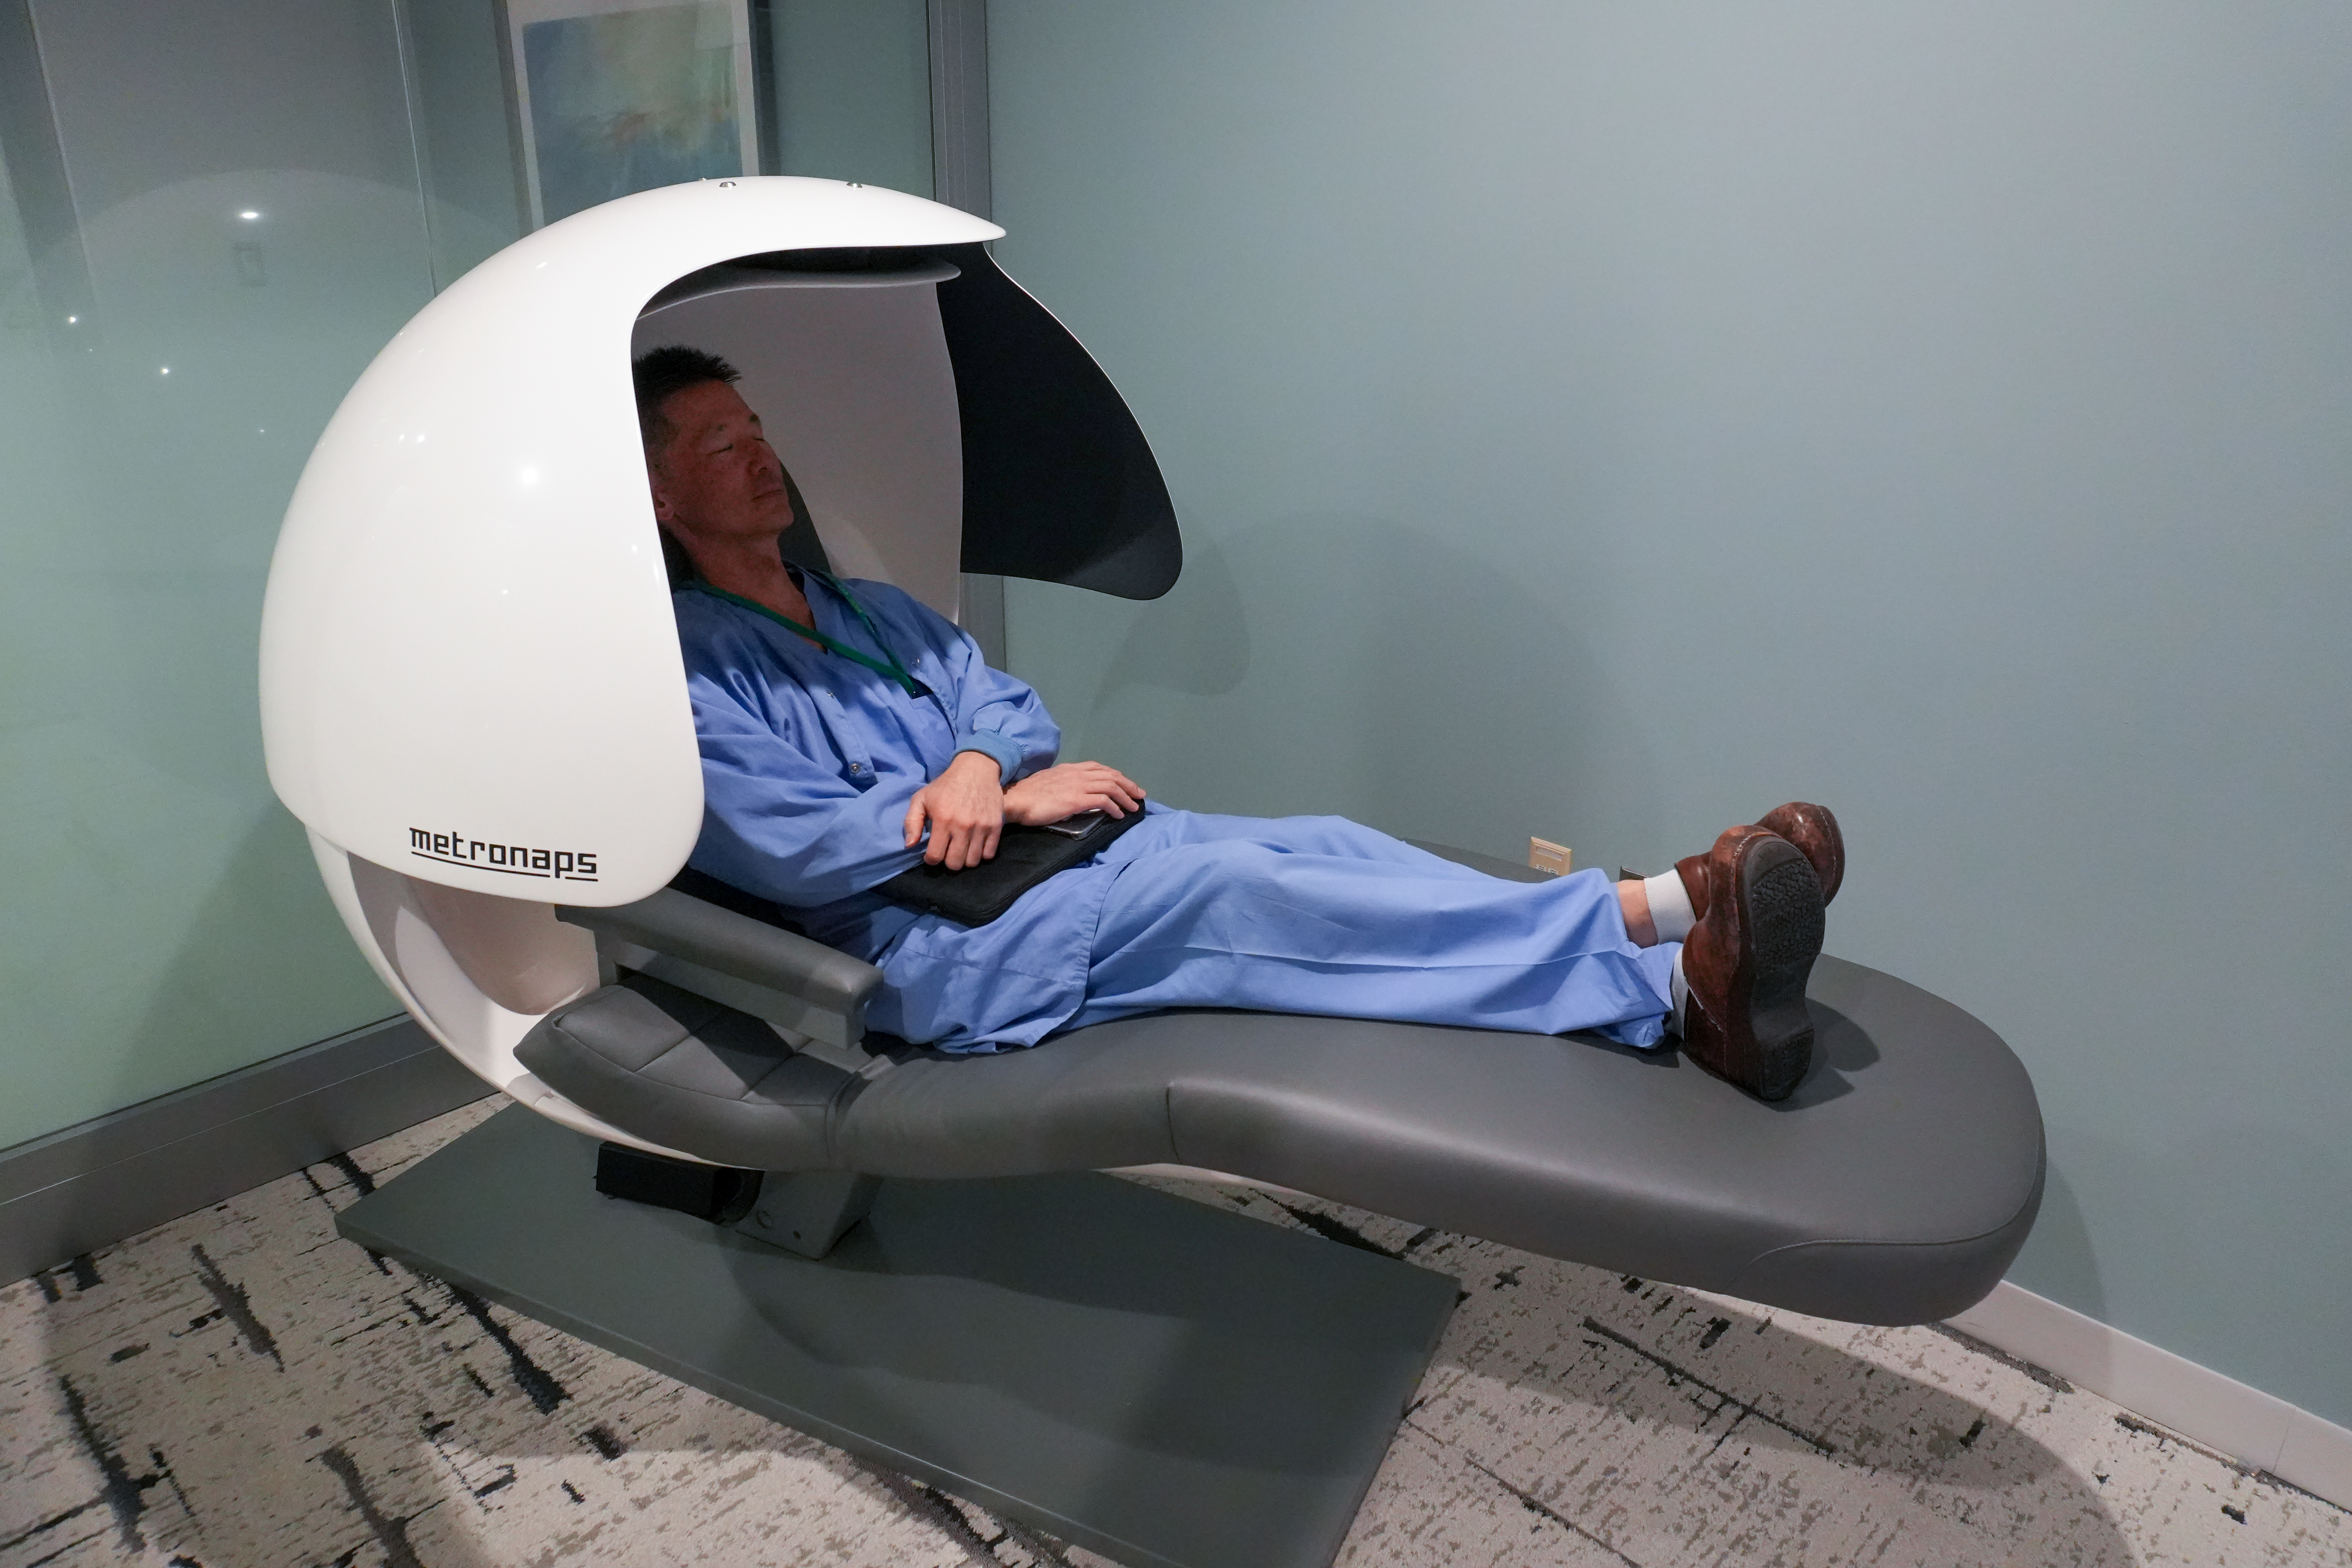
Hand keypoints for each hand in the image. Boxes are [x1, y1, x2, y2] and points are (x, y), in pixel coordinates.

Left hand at [904, 752, 1004, 868]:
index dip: (931, 859)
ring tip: (961, 849)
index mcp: (943, 819)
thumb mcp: (921, 798)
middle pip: (955, 863)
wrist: (976, 770)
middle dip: (948, 862)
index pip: (935, 856)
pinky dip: (981, 854)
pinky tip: (974, 845)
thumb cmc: (945, 785)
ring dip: (964, 859)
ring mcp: (981, 827)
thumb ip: (912, 822)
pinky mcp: (996, 826)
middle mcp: (963, 826)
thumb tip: (910, 845)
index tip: (932, 854)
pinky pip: (988, 854)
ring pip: (972, 862)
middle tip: (947, 851)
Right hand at [1003, 762, 1146, 825]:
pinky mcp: (1075, 799)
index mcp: (1070, 769)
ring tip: (1134, 807)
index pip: (1100, 768)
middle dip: (1128, 785)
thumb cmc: (1029, 795)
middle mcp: (1076, 773)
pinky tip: (1118, 815)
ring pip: (1110, 786)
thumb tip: (1076, 793)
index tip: (1127, 784)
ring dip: (1126, 797)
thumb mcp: (1050, 783)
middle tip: (1139, 795)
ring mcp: (1077, 785)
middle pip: (1110, 775)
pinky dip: (1114, 807)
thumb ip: (1066, 784)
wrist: (1015, 800)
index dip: (1116, 776)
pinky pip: (1102, 801)